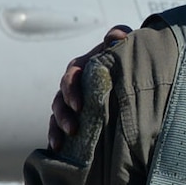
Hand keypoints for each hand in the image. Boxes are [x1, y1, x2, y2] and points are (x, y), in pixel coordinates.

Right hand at [48, 25, 131, 149]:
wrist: (131, 71)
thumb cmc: (124, 56)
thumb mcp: (124, 44)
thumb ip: (120, 35)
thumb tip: (117, 36)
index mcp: (82, 67)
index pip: (71, 76)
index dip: (71, 90)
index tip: (79, 106)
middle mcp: (73, 85)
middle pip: (59, 99)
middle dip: (63, 114)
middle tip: (74, 128)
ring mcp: (71, 102)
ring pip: (56, 114)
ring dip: (57, 127)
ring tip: (64, 140)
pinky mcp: (73, 117)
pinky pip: (57, 127)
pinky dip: (54, 136)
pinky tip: (57, 148)